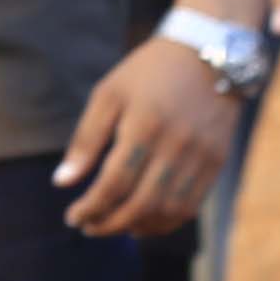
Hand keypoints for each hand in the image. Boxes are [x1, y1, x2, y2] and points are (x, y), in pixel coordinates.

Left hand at [55, 36, 243, 236]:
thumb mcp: (109, 94)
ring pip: (167, 210)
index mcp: (145, 125)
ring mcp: (201, 155)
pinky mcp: (217, 162)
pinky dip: (164, 222)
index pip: (114, 183)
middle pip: (141, 203)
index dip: (91, 207)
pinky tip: (143, 222)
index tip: (72, 217)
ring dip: (136, 227)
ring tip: (113, 226)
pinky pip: (191, 206)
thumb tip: (62, 182)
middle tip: (88, 227)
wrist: (211, 52)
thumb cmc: (150, 73)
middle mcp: (177, 144)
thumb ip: (86, 139)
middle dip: (109, 224)